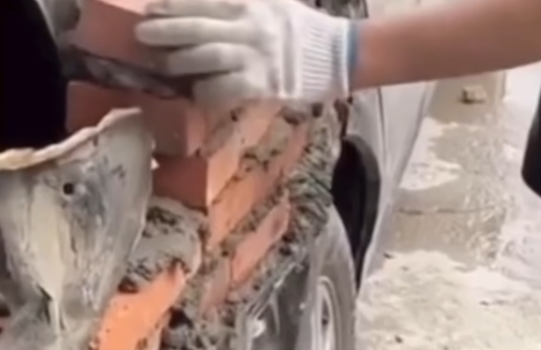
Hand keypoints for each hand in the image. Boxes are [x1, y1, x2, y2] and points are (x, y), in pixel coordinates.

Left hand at [134, 0, 355, 107]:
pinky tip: (197, 91)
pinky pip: (227, 88)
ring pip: (209, 57)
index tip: (152, 8)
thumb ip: (240, 1)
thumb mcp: (273, 2)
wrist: (340, 56)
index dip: (174, 6)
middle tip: (143, 33)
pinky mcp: (265, 85)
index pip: (203, 2)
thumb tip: (204, 4)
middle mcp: (251, 28)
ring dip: (182, 60)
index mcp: (252, 5)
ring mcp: (258, 58)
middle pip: (199, 27)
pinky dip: (208, 91)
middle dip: (167, 30)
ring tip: (165, 63)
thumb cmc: (302, 29)